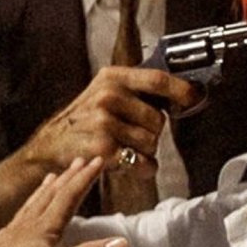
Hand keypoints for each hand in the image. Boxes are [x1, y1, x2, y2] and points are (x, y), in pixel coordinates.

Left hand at [0, 157, 126, 246]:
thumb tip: (121, 244)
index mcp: (43, 227)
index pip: (69, 196)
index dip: (85, 178)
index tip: (98, 160)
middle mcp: (29, 224)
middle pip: (53, 194)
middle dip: (70, 177)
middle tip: (81, 160)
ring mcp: (13, 233)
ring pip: (35, 204)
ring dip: (48, 188)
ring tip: (53, 176)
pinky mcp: (2, 244)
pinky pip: (21, 218)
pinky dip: (29, 208)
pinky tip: (24, 214)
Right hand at [22, 66, 199, 179]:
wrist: (51, 145)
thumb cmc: (84, 120)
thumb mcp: (105, 92)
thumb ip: (137, 92)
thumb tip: (183, 94)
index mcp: (112, 78)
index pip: (156, 80)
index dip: (181, 90)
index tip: (196, 97)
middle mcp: (108, 96)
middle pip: (158, 119)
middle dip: (153, 132)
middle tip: (132, 135)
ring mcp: (104, 122)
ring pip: (151, 142)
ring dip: (145, 150)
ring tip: (123, 147)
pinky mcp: (104, 148)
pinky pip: (142, 162)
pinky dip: (142, 167)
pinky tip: (126, 162)